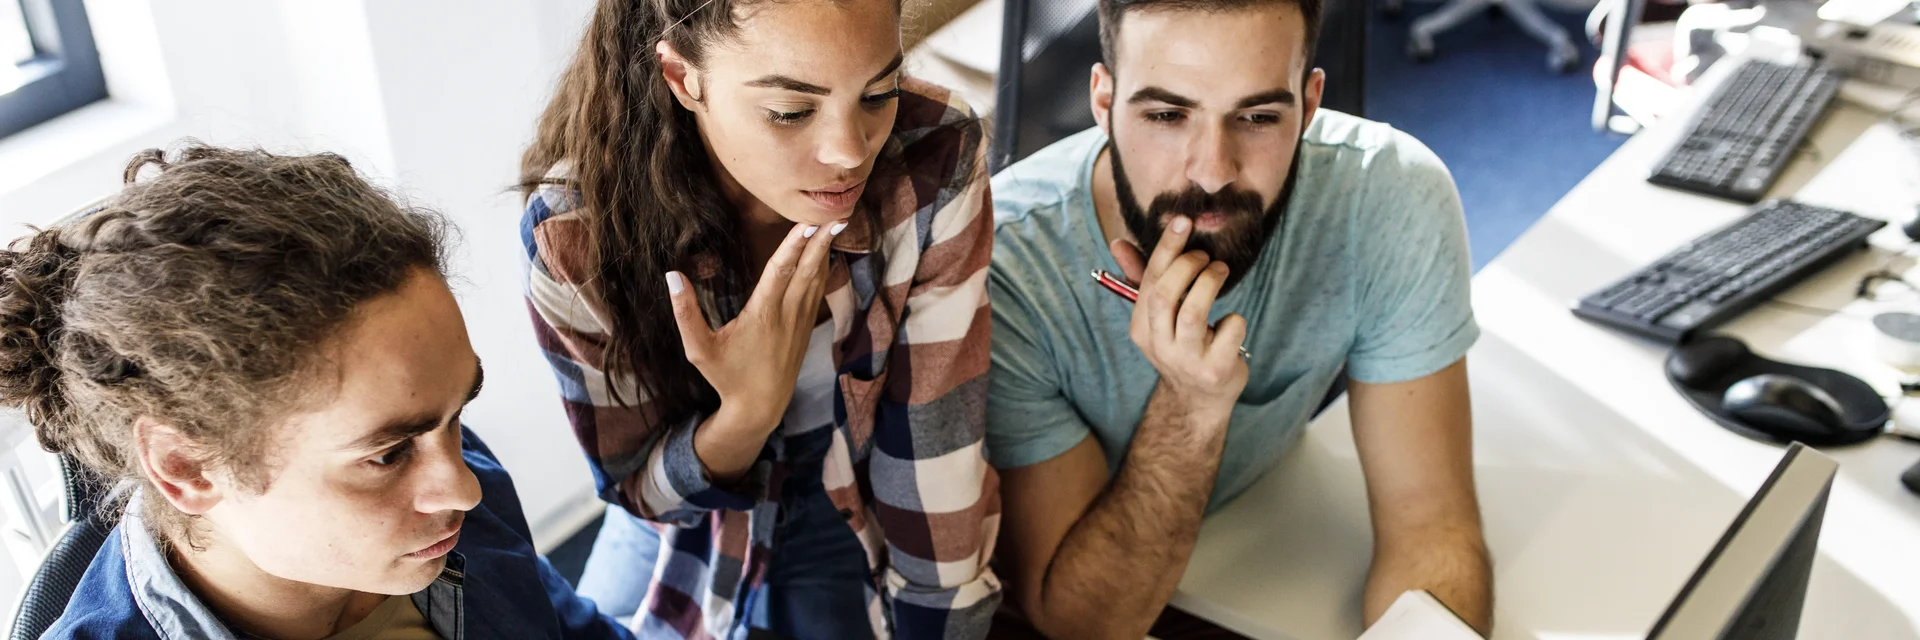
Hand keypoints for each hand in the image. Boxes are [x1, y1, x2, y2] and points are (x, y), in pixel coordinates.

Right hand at [668, 220, 842, 434]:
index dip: (794, 246)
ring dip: (825, 252)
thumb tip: (671, 276)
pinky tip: (827, 255)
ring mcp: (800, 322)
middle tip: (836, 215)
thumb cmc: (726, 377)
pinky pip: (816, 292)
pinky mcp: (805, 328)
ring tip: (835, 225)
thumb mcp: (698, 349)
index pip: (780, 273)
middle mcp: (786, 315)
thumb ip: (685, 312)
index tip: (807, 224)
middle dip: (821, 242)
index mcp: (762, 315)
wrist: (760, 408)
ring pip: (816, 280)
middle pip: (807, 271)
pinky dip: (823, 270)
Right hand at [1110, 216, 1248, 422]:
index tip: (1182, 221)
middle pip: (1165, 296)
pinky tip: (1231, 322)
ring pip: (1194, 313)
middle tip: (1205, 257)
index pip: (1149, 282)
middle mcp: (1159, 345)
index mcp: (1141, 328)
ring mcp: (1186, 360)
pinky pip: (1229, 331)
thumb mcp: (1160, 317)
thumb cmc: (1182, 345)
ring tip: (1220, 272)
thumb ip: (1142, 278)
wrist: (1199, 401)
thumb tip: (1118, 242)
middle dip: (1187, 267)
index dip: (1166, 249)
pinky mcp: (1216, 370)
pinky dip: (1235, 318)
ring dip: (1210, 283)